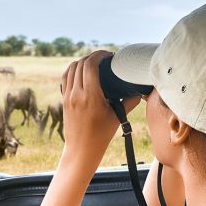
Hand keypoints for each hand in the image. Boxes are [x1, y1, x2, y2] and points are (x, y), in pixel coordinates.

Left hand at [59, 52, 139, 171]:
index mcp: (90, 96)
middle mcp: (76, 94)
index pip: (90, 65)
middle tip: (104, 58)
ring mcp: (68, 97)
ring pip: (70, 69)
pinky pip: (65, 78)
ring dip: (81, 61)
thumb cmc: (100, 135)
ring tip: (94, 62)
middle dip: (92, 57)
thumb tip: (141, 91)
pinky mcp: (64, 100)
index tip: (109, 55)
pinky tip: (81, 71)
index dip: (99, 55)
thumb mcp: (117, 117)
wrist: (81, 150)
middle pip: (80, 64)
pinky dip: (73, 70)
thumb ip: (129, 102)